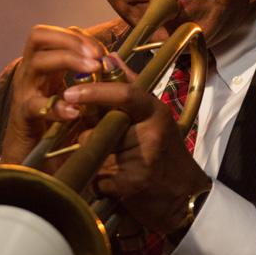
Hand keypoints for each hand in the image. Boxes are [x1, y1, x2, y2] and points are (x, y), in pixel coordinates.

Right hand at [1, 25, 107, 163]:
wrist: (30, 164)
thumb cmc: (57, 128)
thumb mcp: (77, 98)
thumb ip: (92, 80)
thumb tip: (113, 60)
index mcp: (44, 68)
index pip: (55, 35)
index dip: (78, 36)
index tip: (101, 51)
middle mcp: (30, 74)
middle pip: (39, 36)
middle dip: (71, 40)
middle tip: (95, 56)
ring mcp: (24, 93)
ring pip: (37, 61)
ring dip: (67, 60)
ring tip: (92, 71)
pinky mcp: (22, 117)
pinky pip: (35, 105)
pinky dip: (57, 106)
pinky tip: (75, 111)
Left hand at [64, 81, 210, 234]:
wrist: (185, 197)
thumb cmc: (167, 153)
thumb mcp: (155, 116)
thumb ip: (129, 85)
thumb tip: (108, 57)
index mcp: (156, 112)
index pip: (125, 94)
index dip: (95, 92)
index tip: (70, 93)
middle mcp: (151, 134)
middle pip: (100, 128)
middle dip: (94, 135)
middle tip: (107, 143)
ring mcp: (142, 161)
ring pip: (95, 153)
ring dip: (97, 159)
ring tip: (119, 164)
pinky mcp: (131, 185)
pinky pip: (97, 178)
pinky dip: (100, 182)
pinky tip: (118, 183)